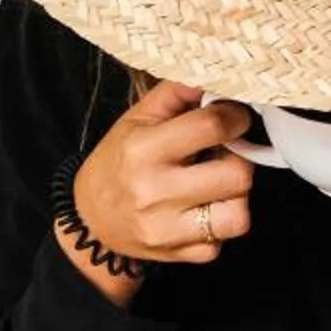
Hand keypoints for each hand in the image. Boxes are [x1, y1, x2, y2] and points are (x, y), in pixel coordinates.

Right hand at [68, 80, 253, 272]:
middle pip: (237, 175)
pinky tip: (202, 210)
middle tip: (225, 155)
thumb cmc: (119, 162)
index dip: (236, 118)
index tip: (235, 118)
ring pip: (238, 216)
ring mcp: (168, 229)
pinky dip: (219, 225)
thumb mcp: (137, 119)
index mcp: (144, 149)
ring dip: (235, 198)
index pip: (213, 126)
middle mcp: (155, 192)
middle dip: (240, 160)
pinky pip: (223, 242)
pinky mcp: (180, 255)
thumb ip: (175, 93)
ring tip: (217, 185)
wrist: (91, 221)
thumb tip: (213, 74)